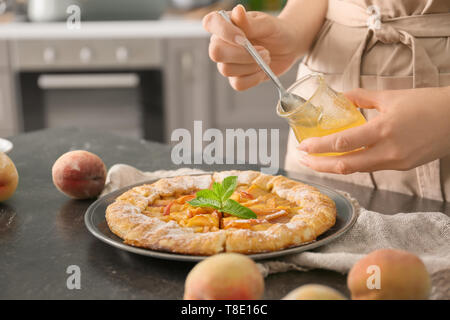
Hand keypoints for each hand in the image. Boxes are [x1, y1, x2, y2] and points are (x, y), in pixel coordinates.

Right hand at [202, 5, 302, 90]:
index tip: (243, 37)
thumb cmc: (275, 31)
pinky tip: (262, 70)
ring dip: (252, 65)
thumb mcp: (266, 23)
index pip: (210, 23)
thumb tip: (237, 11)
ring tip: (266, 57)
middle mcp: (222, 43)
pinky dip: (253, 78)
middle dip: (242, 55)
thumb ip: (250, 21)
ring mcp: (227, 62)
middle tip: (263, 50)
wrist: (288, 47)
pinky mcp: (236, 78)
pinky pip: (237, 84)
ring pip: (227, 70)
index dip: (224, 32)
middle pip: (216, 53)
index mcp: (225, 24)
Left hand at [296, 87, 449, 173]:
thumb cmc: (427, 103)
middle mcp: (389, 151)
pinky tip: (342, 158)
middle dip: (319, 165)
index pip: (343, 143)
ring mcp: (396, 162)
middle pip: (345, 166)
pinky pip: (371, 167)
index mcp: (384, 130)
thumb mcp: (390, 96)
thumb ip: (361, 97)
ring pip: (357, 170)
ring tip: (317, 160)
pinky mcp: (402, 167)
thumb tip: (340, 97)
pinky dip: (353, 164)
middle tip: (302, 160)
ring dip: (334, 167)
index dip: (319, 147)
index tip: (302, 147)